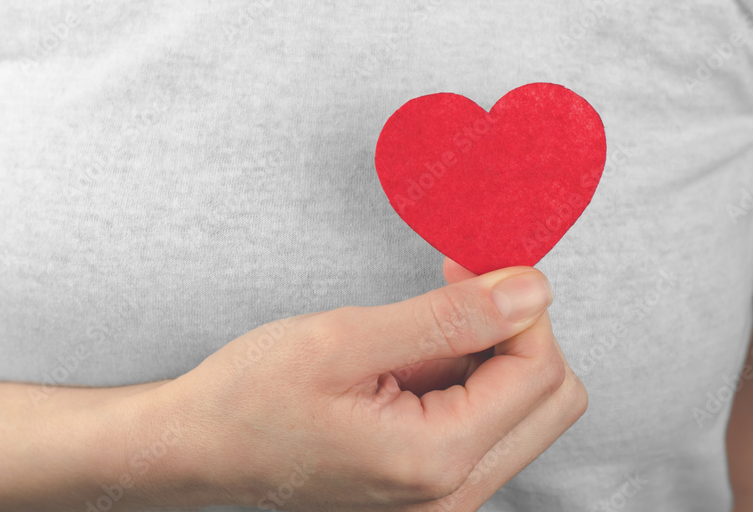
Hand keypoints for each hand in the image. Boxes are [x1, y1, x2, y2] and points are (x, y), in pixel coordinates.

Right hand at [148, 260, 587, 510]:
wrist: (200, 448)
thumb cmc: (250, 397)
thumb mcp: (344, 339)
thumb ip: (450, 316)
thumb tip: (531, 289)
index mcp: (435, 461)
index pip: (540, 371)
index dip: (518, 304)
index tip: (468, 264)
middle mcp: (452, 495)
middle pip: (552, 398)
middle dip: (517, 331)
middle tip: (455, 289)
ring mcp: (443, 497)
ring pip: (525, 410)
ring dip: (490, 353)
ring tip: (415, 331)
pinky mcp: (430, 485)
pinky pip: (487, 423)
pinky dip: (466, 377)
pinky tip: (410, 358)